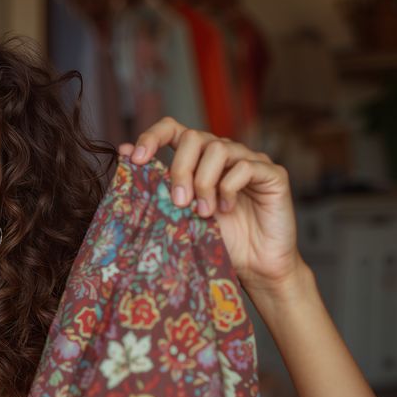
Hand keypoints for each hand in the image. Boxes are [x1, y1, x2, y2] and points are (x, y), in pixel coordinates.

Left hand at [118, 117, 304, 293]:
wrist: (254, 267)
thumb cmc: (215, 240)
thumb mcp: (178, 214)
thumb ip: (156, 185)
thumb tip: (123, 151)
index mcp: (197, 159)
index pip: (172, 129)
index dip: (152, 137)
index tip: (136, 160)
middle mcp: (223, 153)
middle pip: (194, 136)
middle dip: (180, 169)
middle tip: (178, 202)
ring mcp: (249, 160)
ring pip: (219, 148)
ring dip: (204, 182)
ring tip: (203, 212)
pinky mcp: (272, 173)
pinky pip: (245, 166)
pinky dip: (229, 188)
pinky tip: (227, 209)